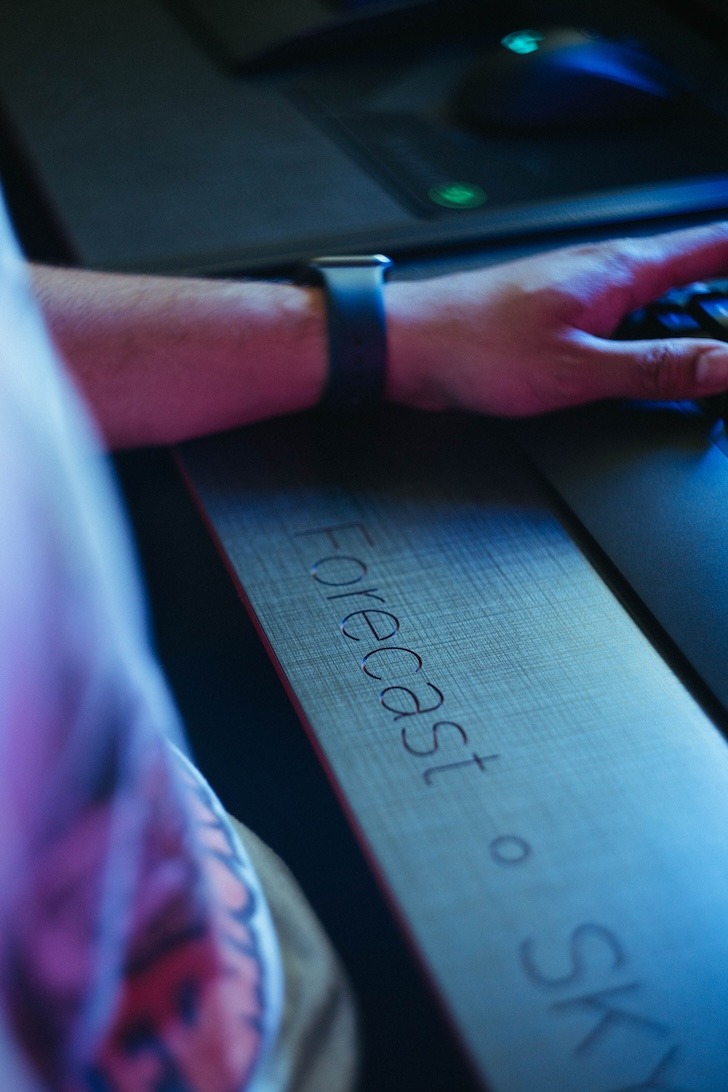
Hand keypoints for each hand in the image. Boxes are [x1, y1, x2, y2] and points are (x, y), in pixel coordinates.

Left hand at [386, 221, 727, 415]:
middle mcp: (603, 272)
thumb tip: (723, 365)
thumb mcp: (578, 370)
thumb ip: (655, 369)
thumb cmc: (474, 345)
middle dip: (727, 292)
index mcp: (618, 271)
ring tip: (715, 348)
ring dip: (694, 317)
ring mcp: (582, 293)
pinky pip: (627, 320)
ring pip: (660, 297)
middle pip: (693, 270)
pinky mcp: (562, 318)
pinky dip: (654, 335)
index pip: (712, 247)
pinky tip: (655, 359)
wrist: (409, 346)